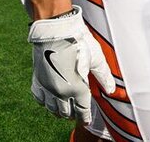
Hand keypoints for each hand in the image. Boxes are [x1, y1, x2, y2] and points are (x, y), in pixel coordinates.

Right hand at [23, 0, 114, 122]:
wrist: (54, 29)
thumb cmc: (78, 40)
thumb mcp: (96, 57)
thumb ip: (104, 76)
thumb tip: (112, 90)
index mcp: (77, 88)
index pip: (81, 111)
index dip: (84, 117)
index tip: (86, 120)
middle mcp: (61, 92)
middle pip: (65, 113)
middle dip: (72, 114)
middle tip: (76, 113)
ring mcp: (47, 86)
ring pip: (52, 109)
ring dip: (59, 110)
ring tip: (64, 108)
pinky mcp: (37, 79)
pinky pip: (39, 99)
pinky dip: (45, 102)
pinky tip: (50, 98)